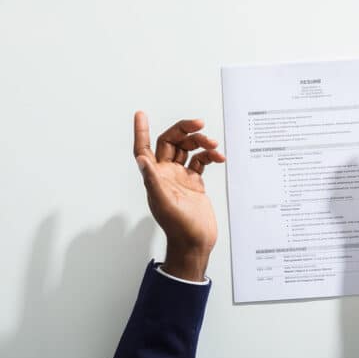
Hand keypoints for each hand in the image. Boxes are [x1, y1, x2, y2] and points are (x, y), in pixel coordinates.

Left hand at [132, 112, 225, 281]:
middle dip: (184, 130)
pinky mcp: (195, 182)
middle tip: (198, 124)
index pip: (143, 148)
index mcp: (155, 177)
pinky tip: (218, 157)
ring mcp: (181, 177)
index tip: (140, 114)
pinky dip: (209, 156)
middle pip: (171, 142)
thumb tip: (141, 159)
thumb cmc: (179, 228)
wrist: (196, 243)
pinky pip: (201, 161)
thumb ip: (154, 180)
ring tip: (212, 144)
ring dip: (199, 142)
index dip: (141, 131)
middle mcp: (166, 174)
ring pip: (188, 149)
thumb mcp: (164, 203)